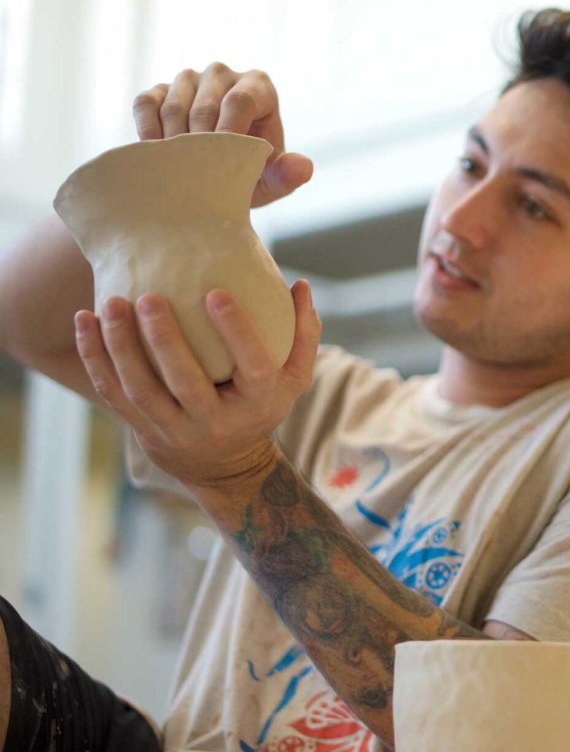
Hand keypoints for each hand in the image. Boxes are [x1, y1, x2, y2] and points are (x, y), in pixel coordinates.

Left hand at [73, 279, 321, 489]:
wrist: (224, 466)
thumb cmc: (259, 406)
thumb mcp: (293, 380)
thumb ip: (302, 334)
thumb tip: (301, 285)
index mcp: (257, 404)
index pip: (251, 369)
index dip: (236, 332)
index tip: (216, 293)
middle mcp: (216, 422)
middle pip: (186, 382)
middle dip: (164, 340)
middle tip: (148, 297)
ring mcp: (175, 430)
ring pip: (142, 391)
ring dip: (121, 347)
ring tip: (110, 305)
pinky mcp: (143, 428)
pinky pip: (113, 394)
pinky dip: (95, 358)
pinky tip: (84, 320)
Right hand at [131, 62, 312, 207]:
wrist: (215, 178)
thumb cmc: (251, 176)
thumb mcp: (271, 181)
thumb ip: (286, 175)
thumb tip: (303, 167)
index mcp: (259, 86)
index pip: (241, 101)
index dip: (229, 133)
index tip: (221, 164)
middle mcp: (223, 74)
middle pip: (205, 104)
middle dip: (200, 143)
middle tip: (197, 176)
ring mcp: (189, 78)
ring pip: (174, 104)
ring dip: (173, 141)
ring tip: (179, 171)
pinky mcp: (160, 89)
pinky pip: (146, 104)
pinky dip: (148, 131)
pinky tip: (156, 155)